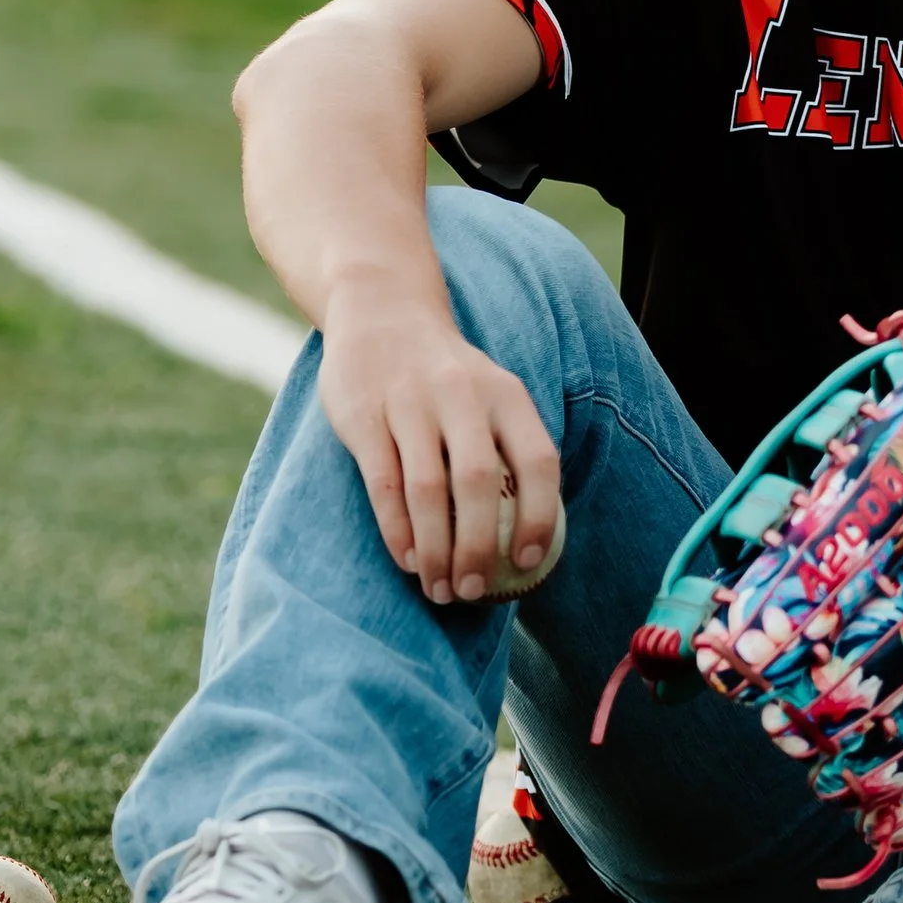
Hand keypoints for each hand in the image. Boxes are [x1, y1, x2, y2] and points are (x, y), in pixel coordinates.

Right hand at [316, 282, 560, 604]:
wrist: (381, 311)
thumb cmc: (446, 374)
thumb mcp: (492, 392)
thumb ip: (510, 447)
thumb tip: (529, 538)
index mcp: (505, 394)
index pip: (538, 461)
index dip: (538, 517)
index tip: (525, 562)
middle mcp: (461, 395)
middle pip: (478, 483)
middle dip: (476, 547)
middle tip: (470, 591)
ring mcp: (409, 403)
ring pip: (426, 490)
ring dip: (435, 549)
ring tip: (438, 588)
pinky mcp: (364, 415)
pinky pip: (383, 484)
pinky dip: (397, 530)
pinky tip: (407, 559)